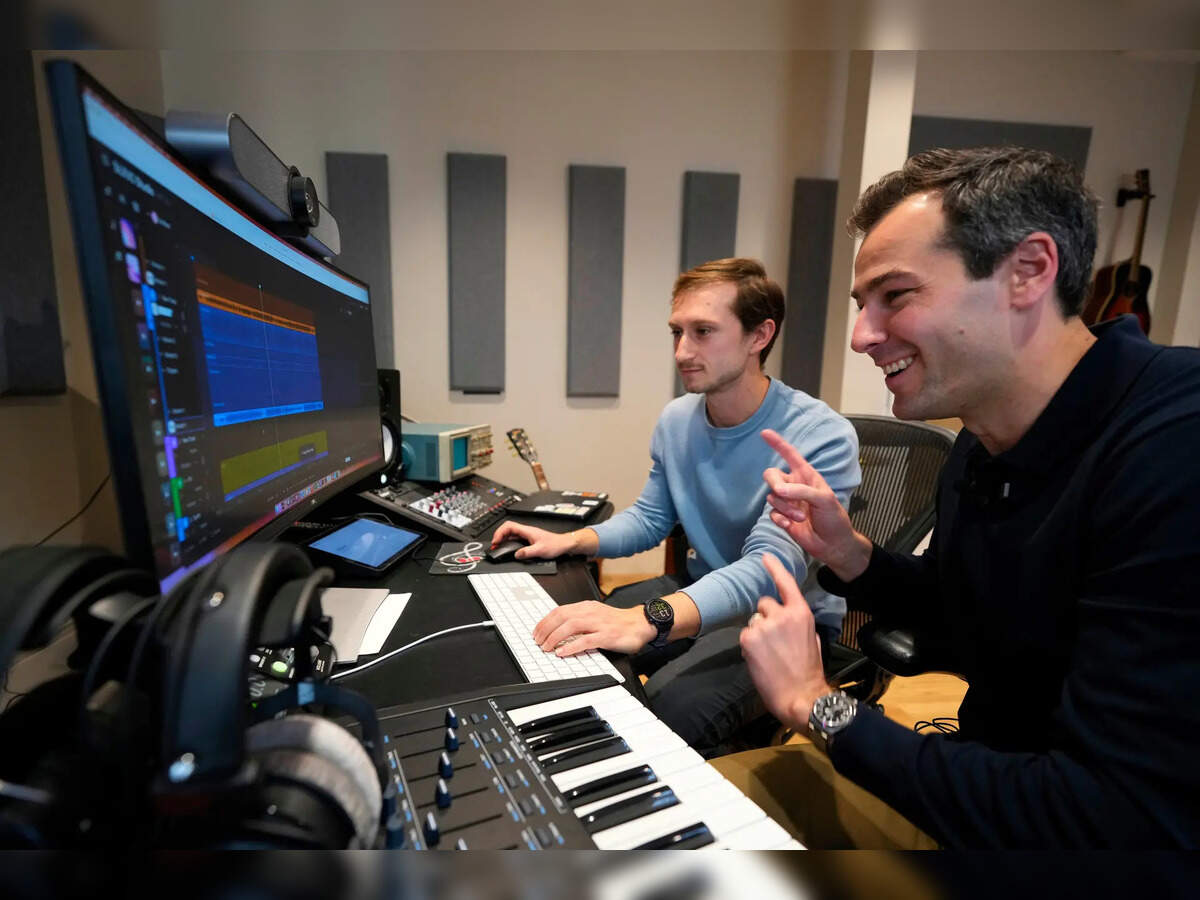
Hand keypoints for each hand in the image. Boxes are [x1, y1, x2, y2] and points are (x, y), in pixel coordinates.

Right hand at [489, 522, 590, 559]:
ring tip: (498, 547)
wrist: (564, 544)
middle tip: (494, 546)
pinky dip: (509, 543)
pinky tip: (508, 549)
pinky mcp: (528, 540)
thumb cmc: (555, 544)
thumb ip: (527, 552)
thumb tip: (516, 554)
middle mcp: (526, 531)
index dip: (500, 532)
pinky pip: (515, 539)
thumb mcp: (540, 550)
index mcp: (527, 530)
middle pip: (507, 529)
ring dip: (503, 540)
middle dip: (499, 536)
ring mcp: (527, 535)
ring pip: (511, 534)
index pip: (509, 526)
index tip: (496, 541)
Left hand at [531, 601, 655, 656]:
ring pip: (571, 626)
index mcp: (586, 607)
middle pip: (562, 617)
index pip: (559, 610)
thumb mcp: (595, 615)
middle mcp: (591, 612)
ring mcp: (599, 624)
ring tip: (546, 647)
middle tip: (538, 641)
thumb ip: (579, 619)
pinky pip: (585, 640)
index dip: (545, 621)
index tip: (536, 632)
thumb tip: (558, 628)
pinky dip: (571, 647)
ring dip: (555, 637)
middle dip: (546, 629)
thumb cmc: (617, 622)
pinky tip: (563, 652)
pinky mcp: (607, 636)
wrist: (640, 624)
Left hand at [739, 553, 830, 731]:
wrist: (801, 696)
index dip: (775, 569)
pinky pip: (745, 636)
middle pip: (764, 604)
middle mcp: (783, 614)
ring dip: (757, 634)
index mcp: (801, 613)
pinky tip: (762, 661)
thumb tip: (788, 620)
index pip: (786, 584)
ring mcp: (765, 625)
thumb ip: (798, 624)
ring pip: (753, 622)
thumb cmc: (809, 672)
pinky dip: (750, 647)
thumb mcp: (813, 640)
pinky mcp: (749, 638)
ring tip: (769, 655)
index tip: (765, 557)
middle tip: (774, 642)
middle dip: (766, 618)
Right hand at [761, 428, 871, 581]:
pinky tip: (790, 525)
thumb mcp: (824, 499)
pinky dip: (780, 519)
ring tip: (799, 517)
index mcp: (806, 476)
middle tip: (783, 493)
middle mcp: (794, 486)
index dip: (778, 444)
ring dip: (784, 507)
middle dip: (775, 483)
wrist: (833, 544)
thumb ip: (803, 491)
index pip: (790, 455)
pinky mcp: (782, 517)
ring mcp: (787, 502)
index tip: (765, 433)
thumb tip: (780, 490)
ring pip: (772, 496)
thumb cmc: (834, 518)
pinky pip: (772, 513)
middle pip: (771, 475)